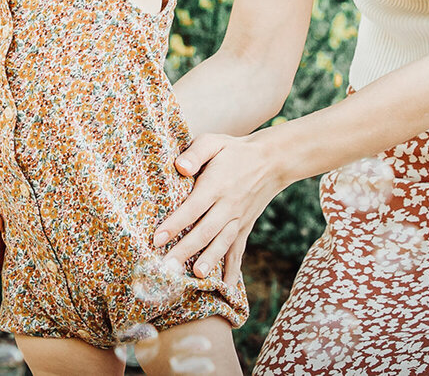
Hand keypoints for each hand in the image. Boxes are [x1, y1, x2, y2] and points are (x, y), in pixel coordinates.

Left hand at [152, 132, 284, 285]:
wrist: (272, 160)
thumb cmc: (234, 150)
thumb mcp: (214, 142)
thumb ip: (196, 153)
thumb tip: (180, 166)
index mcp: (216, 185)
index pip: (192, 208)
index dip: (175, 224)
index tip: (157, 238)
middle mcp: (228, 206)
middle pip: (205, 231)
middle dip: (185, 250)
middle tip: (167, 267)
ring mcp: (238, 219)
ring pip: (222, 243)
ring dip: (209, 261)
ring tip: (196, 277)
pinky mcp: (245, 227)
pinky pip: (239, 250)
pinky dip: (234, 268)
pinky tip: (227, 286)